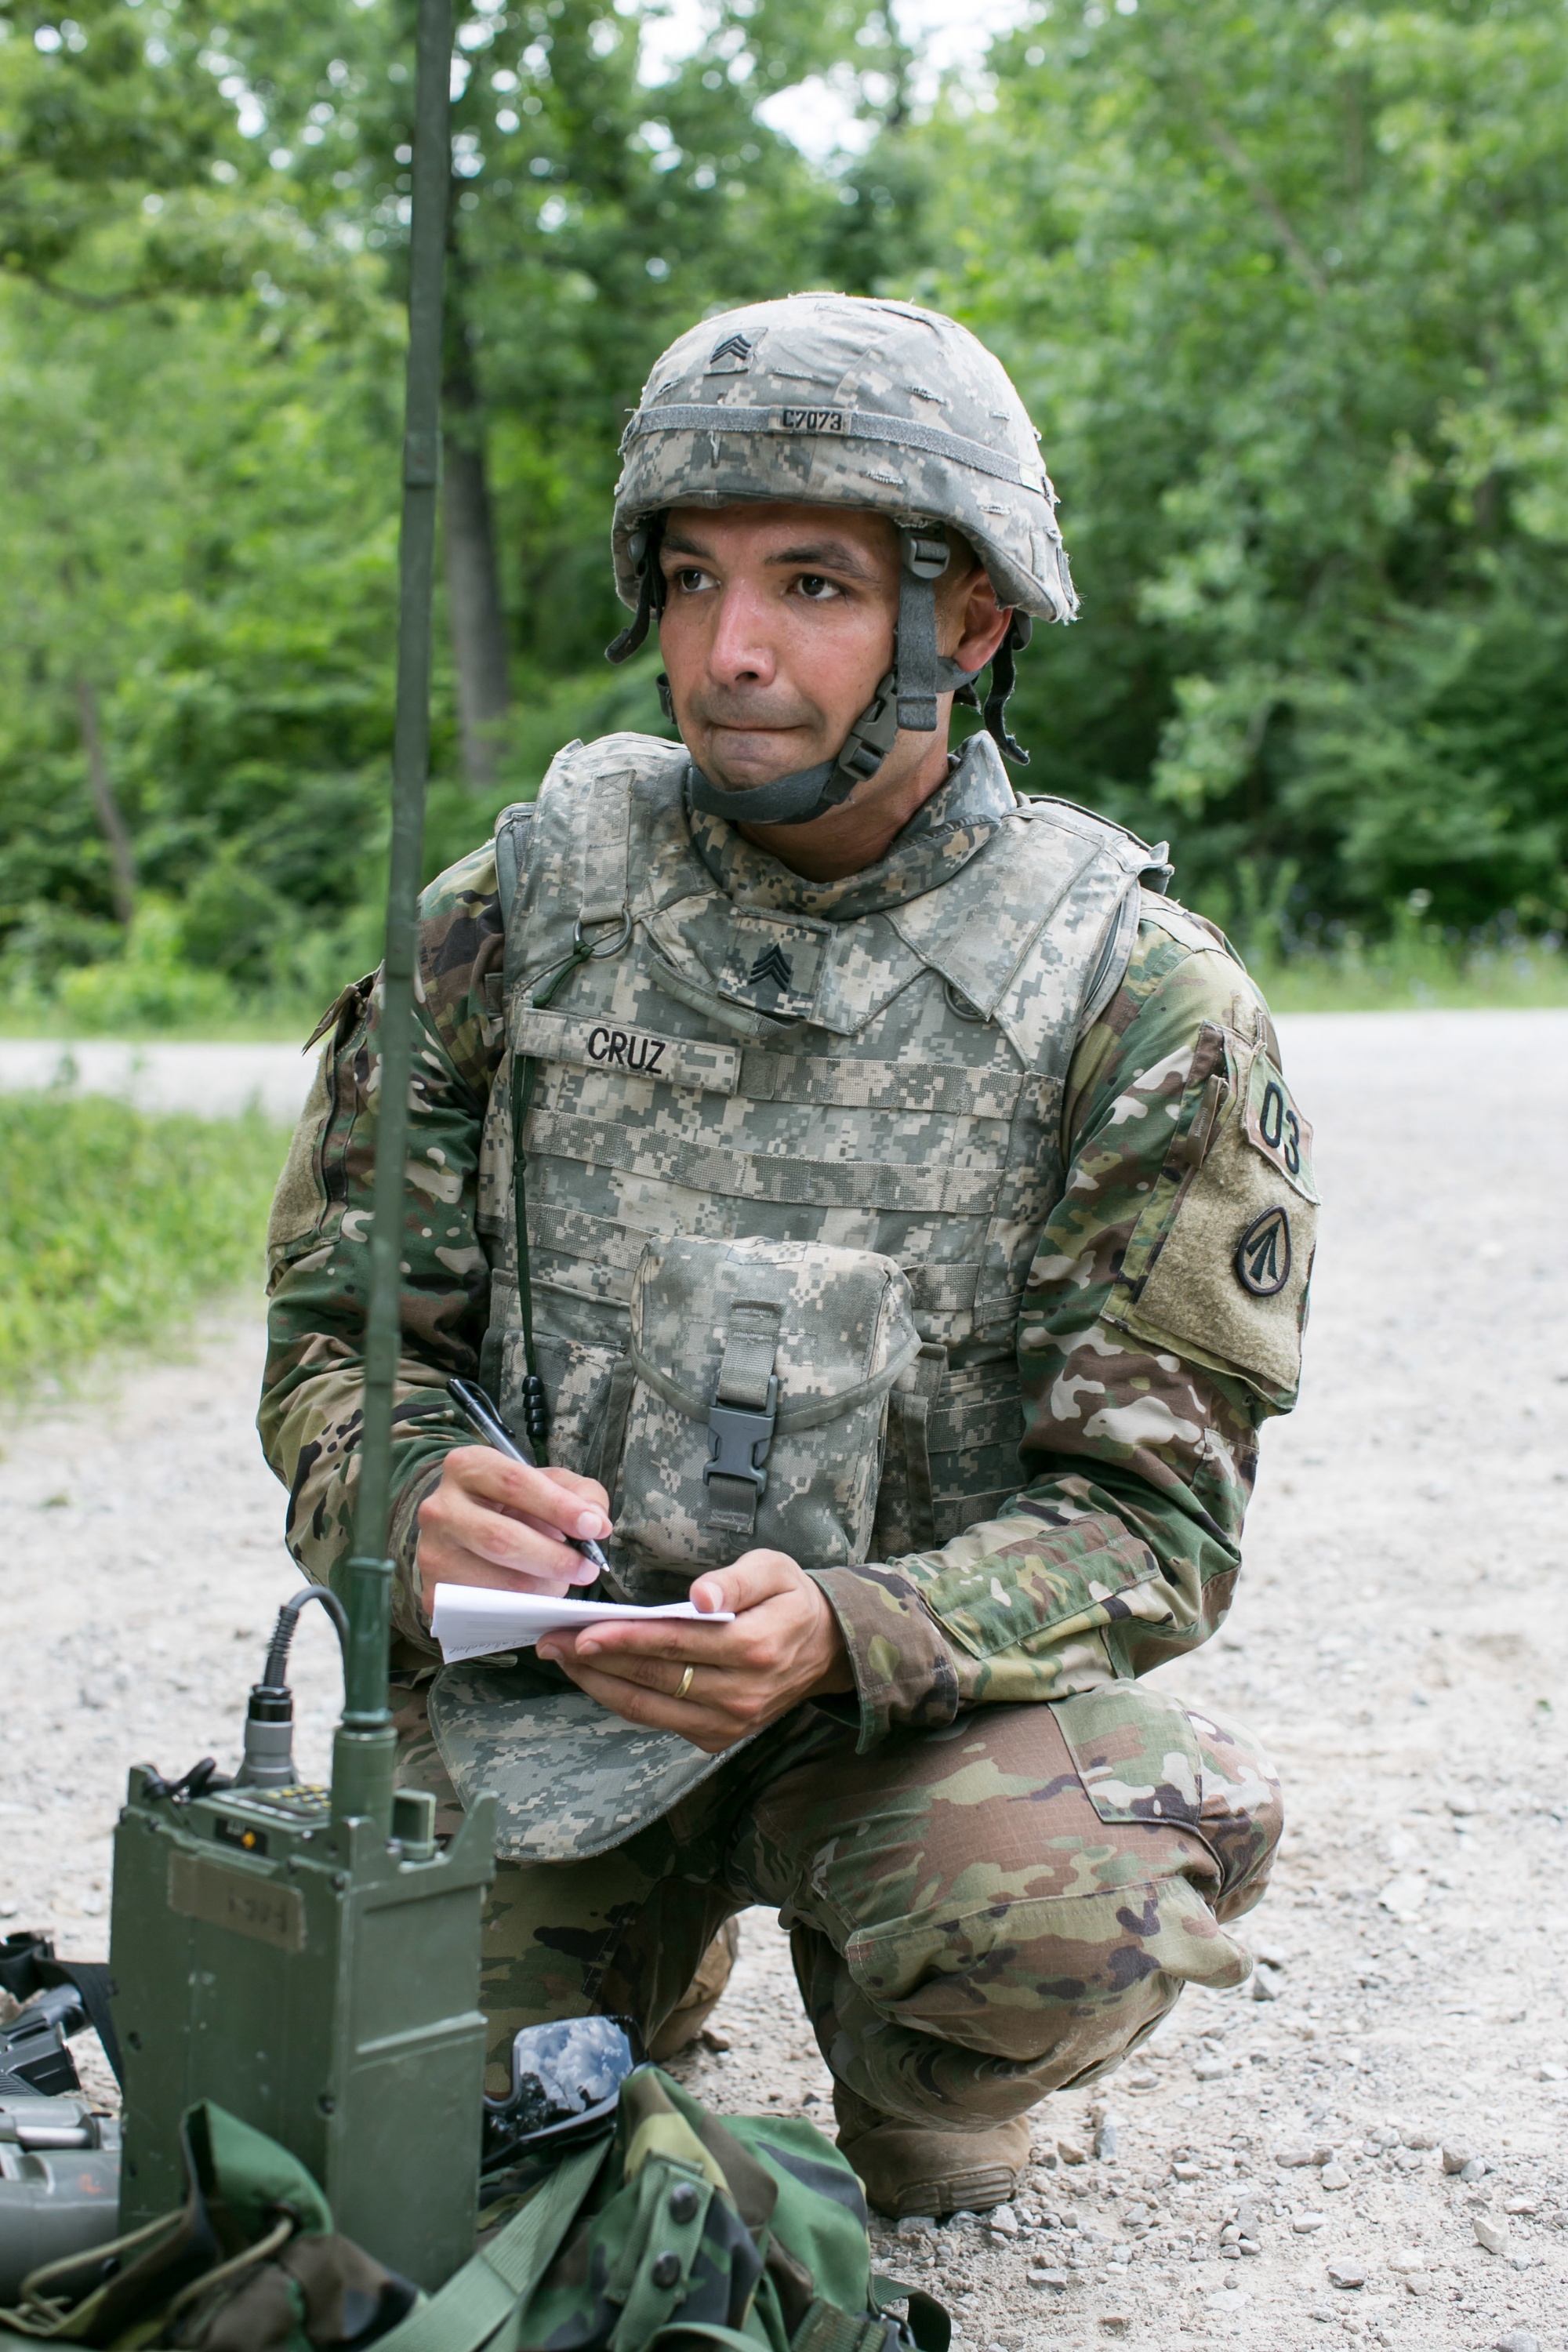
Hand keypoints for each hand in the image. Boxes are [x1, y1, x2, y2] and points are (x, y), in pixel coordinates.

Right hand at [416, 1446, 610, 1621]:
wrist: (462, 1530)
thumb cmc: (511, 1504)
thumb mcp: (546, 1484)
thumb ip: (580, 1493)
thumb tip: (597, 1521)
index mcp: (468, 1467)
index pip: (515, 1483)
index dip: (558, 1507)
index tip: (593, 1527)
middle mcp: (440, 1507)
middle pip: (502, 1538)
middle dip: (554, 1557)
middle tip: (588, 1568)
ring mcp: (432, 1552)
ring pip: (496, 1581)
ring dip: (541, 1588)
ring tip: (561, 1582)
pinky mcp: (433, 1592)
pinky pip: (485, 1609)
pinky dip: (520, 1610)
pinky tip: (536, 1599)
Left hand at [536, 1549, 853, 1753]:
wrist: (826, 1649)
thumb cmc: (791, 1600)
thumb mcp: (775, 1569)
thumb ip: (736, 1580)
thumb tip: (700, 1596)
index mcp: (755, 1648)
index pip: (675, 1643)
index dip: (625, 1639)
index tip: (583, 1632)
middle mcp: (741, 1694)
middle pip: (653, 1678)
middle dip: (597, 1660)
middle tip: (552, 1640)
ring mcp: (729, 1723)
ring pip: (648, 1708)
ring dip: (599, 1684)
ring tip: (564, 1659)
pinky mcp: (718, 1738)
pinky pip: (658, 1720)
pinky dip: (622, 1700)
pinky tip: (597, 1676)